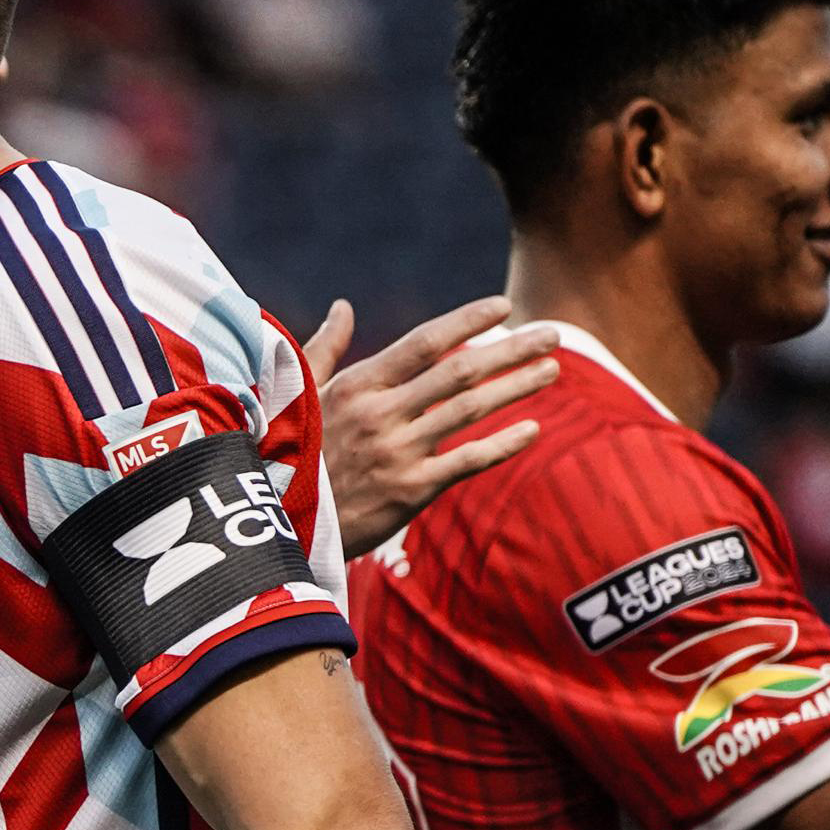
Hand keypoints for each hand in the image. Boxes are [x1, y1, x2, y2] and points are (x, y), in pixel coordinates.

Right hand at [309, 296, 558, 555]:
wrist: (277, 522)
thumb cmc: (287, 453)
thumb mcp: (299, 396)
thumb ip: (325, 348)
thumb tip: (342, 307)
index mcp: (357, 386)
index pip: (424, 343)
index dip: (468, 321)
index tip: (504, 307)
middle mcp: (380, 414)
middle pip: (460, 371)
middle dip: (511, 349)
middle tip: (552, 334)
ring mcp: (397, 452)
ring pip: (471, 410)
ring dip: (517, 387)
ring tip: (552, 370)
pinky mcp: (409, 491)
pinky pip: (467, 461)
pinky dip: (503, 444)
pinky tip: (532, 429)